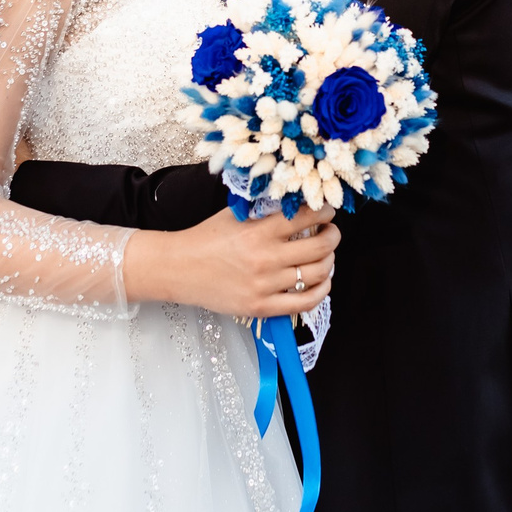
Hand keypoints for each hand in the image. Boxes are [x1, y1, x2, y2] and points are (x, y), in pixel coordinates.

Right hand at [124, 203, 338, 318]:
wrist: (179, 269)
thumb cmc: (205, 239)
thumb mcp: (234, 216)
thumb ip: (265, 211)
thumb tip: (296, 204)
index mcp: (259, 231)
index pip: (307, 217)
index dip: (325, 212)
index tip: (327, 211)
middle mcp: (265, 258)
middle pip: (321, 247)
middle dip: (333, 236)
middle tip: (331, 232)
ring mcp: (265, 285)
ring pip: (318, 274)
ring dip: (329, 262)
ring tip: (326, 256)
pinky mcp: (261, 306)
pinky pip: (305, 302)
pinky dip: (321, 291)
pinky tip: (322, 282)